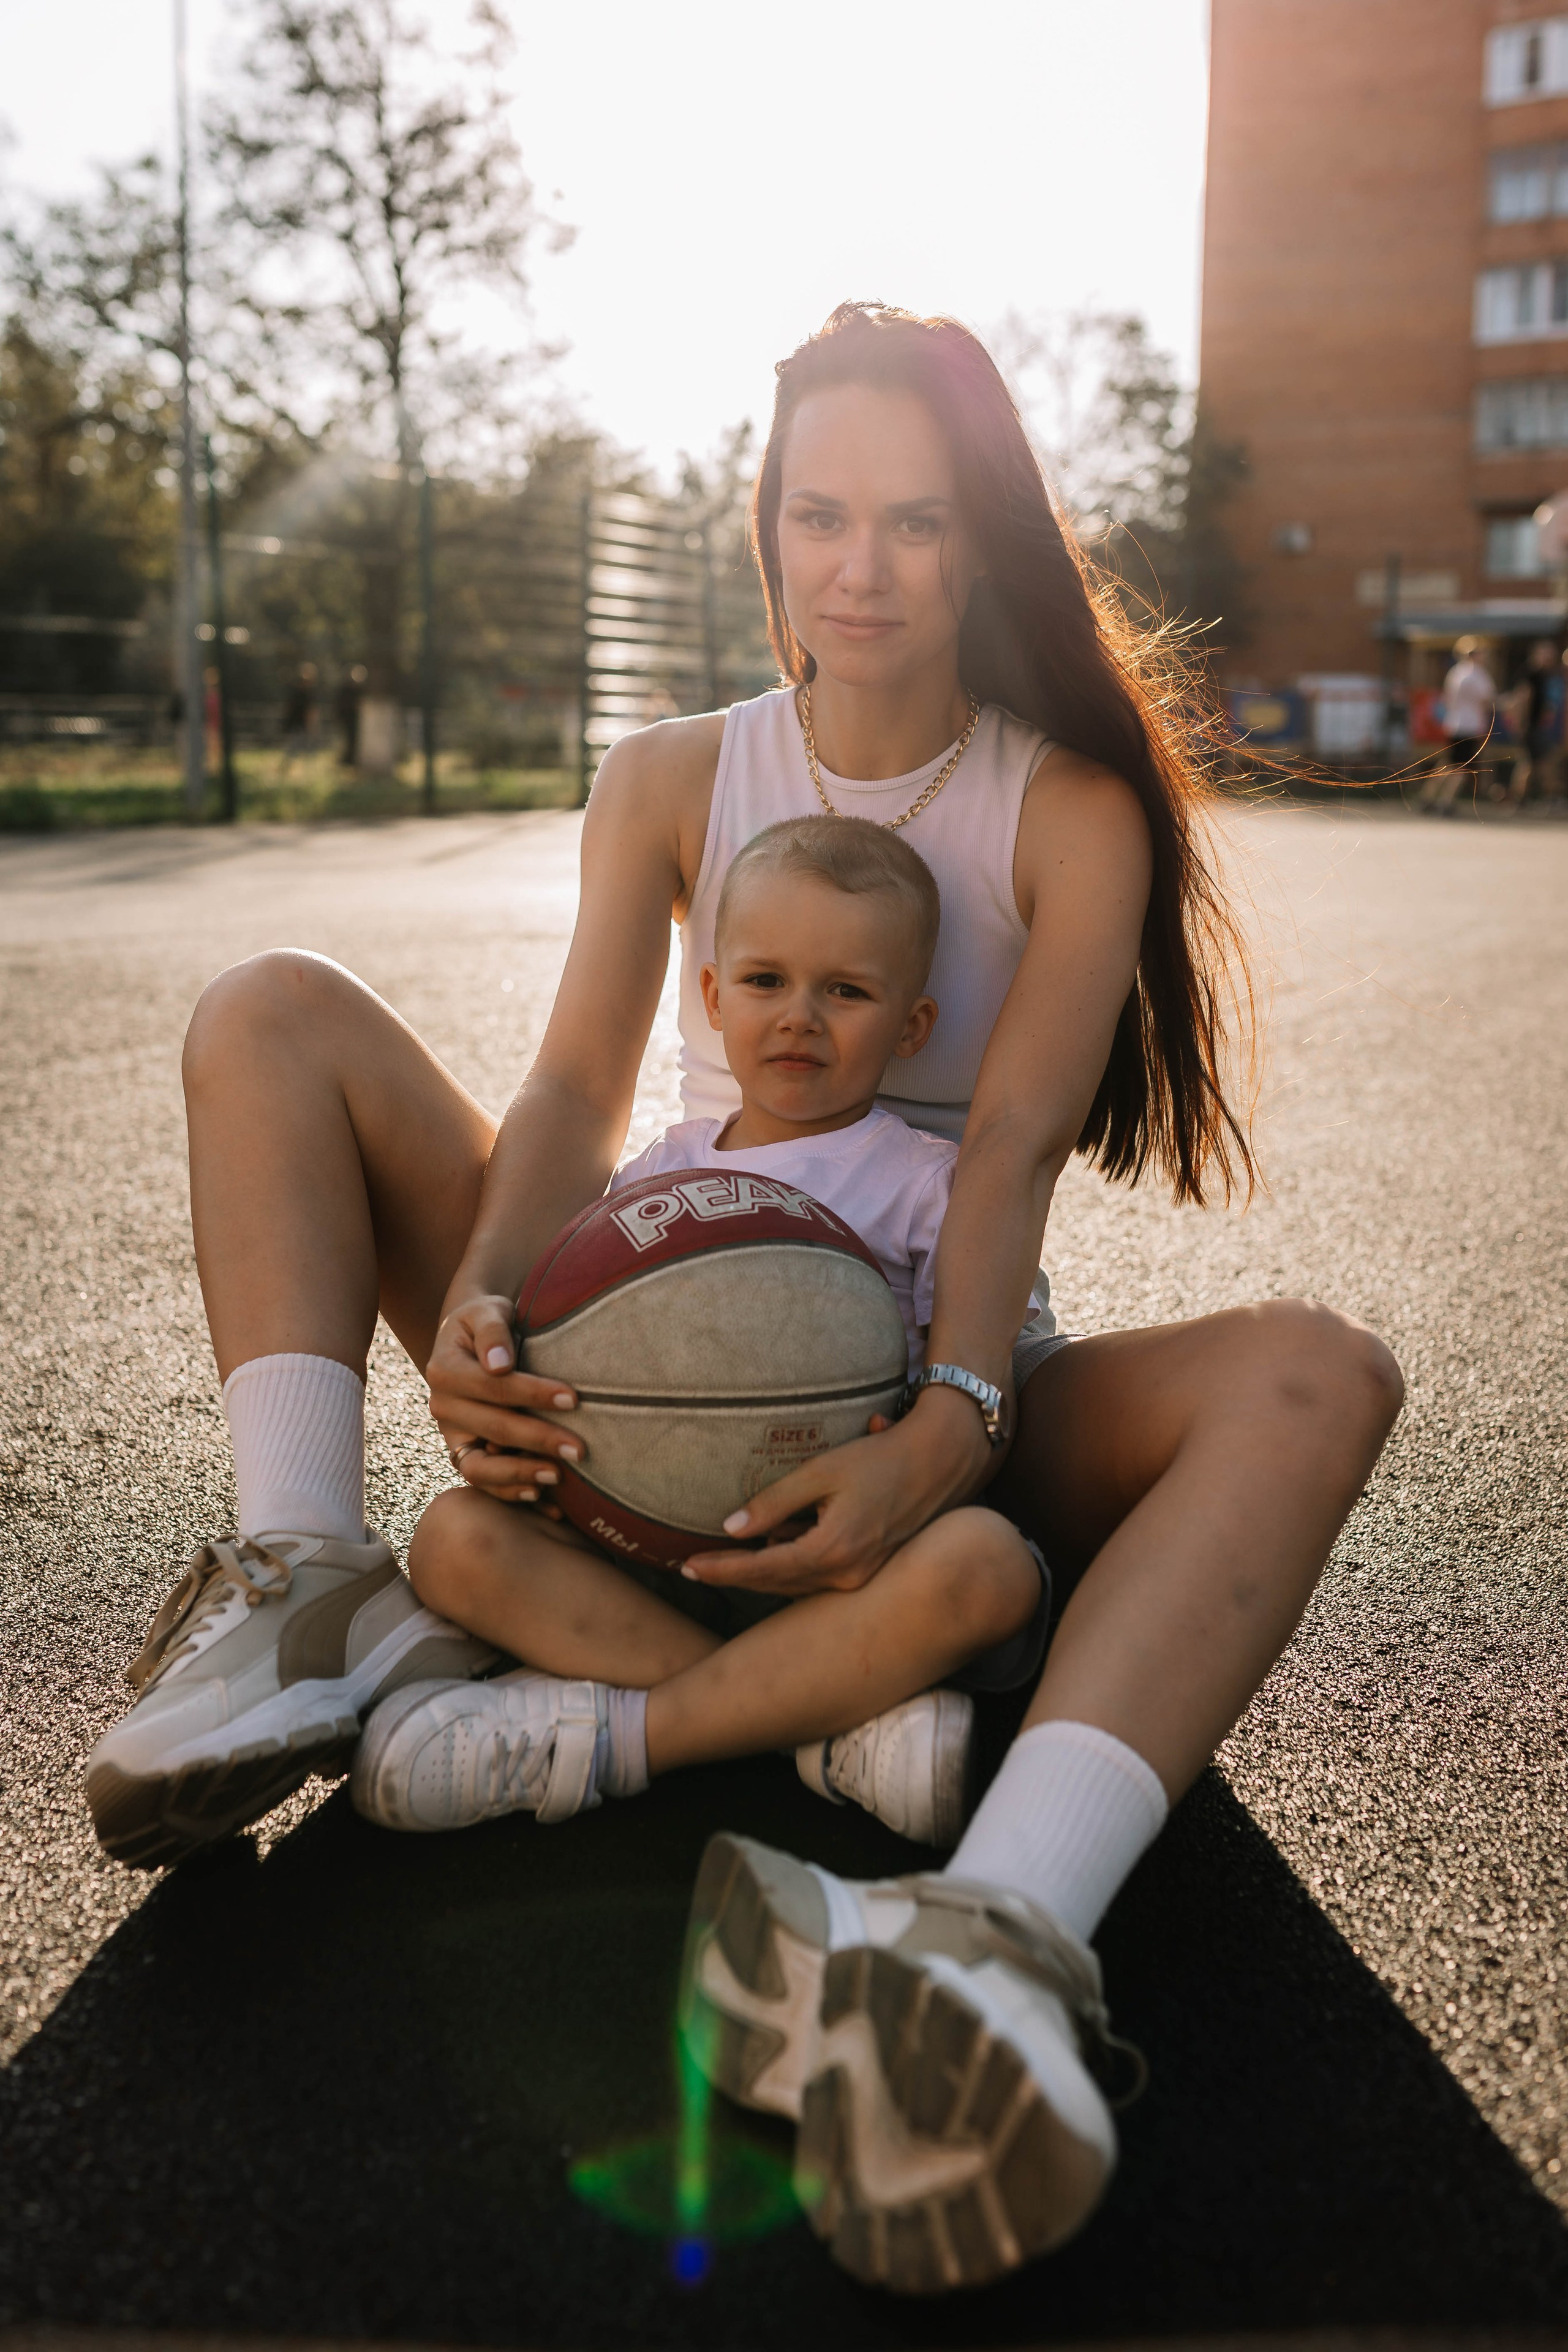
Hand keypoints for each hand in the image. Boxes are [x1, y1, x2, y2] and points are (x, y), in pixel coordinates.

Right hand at [426, 1292, 582, 1504]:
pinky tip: (548, 1504)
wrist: (473, 1339)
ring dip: (519, 1475)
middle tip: (580, 1449)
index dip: (533, 1394)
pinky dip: (513, 1494)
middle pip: (493, 1429)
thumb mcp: (487, 1311)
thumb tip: (499, 1362)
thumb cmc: (487, 1321)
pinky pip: (486, 1483)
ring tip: (558, 1478)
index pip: (493, 1386)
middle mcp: (443, 1407)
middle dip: (538, 1440)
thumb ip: (493, 1331)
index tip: (573, 1398)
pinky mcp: (467, 1455)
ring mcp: (453, 1436)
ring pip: (479, 1468)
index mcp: (445, 1370)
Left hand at [681, 1388, 993, 1597]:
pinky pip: (815, 1575)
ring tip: (720, 1560)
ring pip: (794, 1582)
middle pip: (774, 1583)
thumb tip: (731, 1527)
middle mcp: (846, 1575)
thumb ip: (774, 1502)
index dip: (722, 1569)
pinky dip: (787, 1564)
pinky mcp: (867, 1569)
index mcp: (832, 1551)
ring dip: (758, 1572)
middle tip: (691, 1569)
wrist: (940, 1462)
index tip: (686, 1567)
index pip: (762, 1569)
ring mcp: (859, 1577)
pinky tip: (768, 1547)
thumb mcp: (821, 1472)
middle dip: (732, 1575)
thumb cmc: (881, 1459)